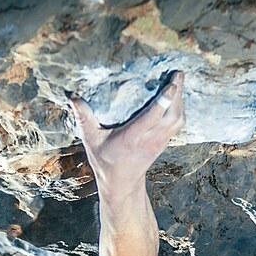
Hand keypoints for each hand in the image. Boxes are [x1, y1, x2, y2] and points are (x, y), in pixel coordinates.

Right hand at [71, 71, 185, 189]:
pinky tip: (177, 95)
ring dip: (181, 99)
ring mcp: (160, 141)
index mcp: (133, 137)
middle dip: (178, 93)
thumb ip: (84, 119)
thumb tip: (73, 98)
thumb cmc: (105, 160)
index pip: (153, 117)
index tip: (171, 84)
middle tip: (178, 73)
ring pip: (179, 118)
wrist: (121, 182)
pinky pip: (178, 122)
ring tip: (178, 79)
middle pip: (173, 115)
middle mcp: (150, 139)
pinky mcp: (164, 142)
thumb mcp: (91, 140)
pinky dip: (180, 107)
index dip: (164, 100)